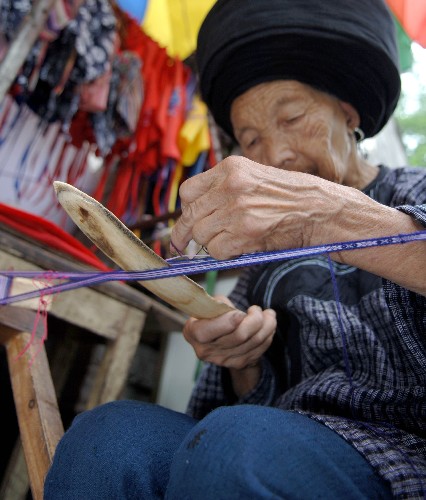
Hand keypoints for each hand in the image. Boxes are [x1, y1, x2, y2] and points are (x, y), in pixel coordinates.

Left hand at [171, 156, 343, 258]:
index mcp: (231, 168)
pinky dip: (225, 255)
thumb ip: (226, 189)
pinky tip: (240, 248)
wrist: (322, 210)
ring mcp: (237, 209)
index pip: (188, 191)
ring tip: (230, 241)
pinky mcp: (245, 233)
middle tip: (182, 244)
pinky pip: (217, 251)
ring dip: (211, 244)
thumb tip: (198, 212)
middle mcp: (230, 186)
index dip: (185, 210)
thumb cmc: (292, 196)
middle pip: (190, 216)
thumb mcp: (255, 178)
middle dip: (184, 234)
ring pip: (202, 236)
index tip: (186, 221)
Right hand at [183, 296, 275, 371]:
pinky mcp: (239, 363)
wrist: (220, 337)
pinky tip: (269, 324)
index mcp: (192, 332)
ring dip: (267, 325)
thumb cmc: (214, 315)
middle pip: (238, 336)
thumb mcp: (210, 305)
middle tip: (257, 309)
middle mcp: (206, 350)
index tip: (239, 313)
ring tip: (269, 314)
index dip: (226, 322)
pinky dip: (268, 334)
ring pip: (254, 341)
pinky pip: (260, 348)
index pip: (206, 332)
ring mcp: (223, 360)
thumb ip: (218, 305)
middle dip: (254, 319)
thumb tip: (232, 310)